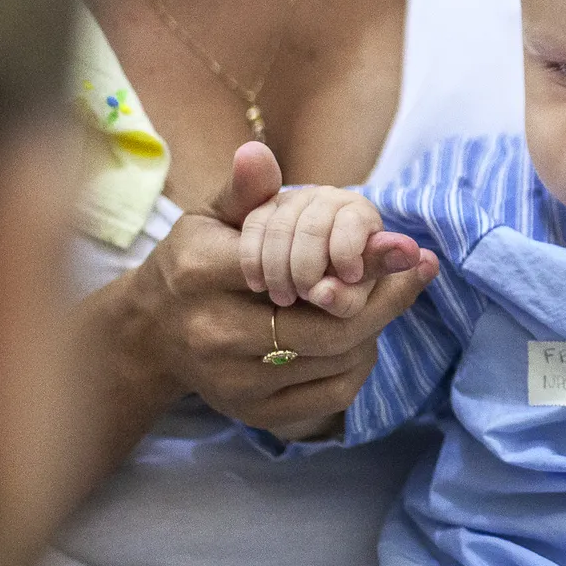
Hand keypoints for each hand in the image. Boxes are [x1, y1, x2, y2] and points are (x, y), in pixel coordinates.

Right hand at [109, 143, 438, 440]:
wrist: (152, 332)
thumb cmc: (194, 261)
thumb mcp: (210, 218)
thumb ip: (245, 191)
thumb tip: (258, 151)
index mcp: (201, 273)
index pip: (293, 266)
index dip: (360, 259)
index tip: (409, 248)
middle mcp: (213, 333)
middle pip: (328, 325)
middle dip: (382, 298)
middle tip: (414, 271)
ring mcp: (233, 382)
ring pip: (336, 358)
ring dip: (371, 327)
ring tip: (380, 297)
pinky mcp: (253, 414)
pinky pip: (333, 394)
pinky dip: (359, 363)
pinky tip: (359, 335)